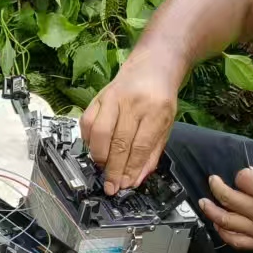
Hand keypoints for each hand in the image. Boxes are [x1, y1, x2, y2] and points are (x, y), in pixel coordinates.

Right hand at [81, 54, 179, 192]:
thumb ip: (152, 152)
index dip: (130, 169)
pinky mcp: (98, 97)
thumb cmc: (161, 98)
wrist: (153, 66)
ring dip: (99, 156)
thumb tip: (136, 178)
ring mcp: (112, 98)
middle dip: (113, 169)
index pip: (140, 146)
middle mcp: (132, 103)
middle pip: (118, 142)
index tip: (125, 185)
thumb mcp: (166, 125)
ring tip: (103, 168)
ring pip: (99, 132)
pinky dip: (87, 140)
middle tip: (111, 186)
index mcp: (156, 110)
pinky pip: (86, 122)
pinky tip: (94, 149)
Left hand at [198, 168, 252, 252]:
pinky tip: (218, 226)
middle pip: (227, 198)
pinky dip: (223, 233)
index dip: (242, 175)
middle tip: (212, 181)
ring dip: (211, 210)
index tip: (247, 176)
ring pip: (225, 220)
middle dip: (216, 187)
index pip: (242, 178)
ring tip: (204, 203)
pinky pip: (235, 241)